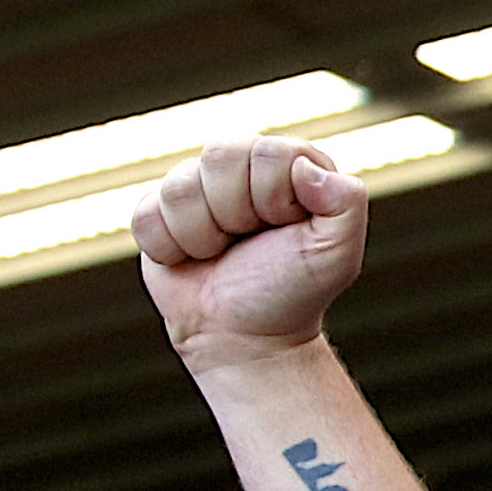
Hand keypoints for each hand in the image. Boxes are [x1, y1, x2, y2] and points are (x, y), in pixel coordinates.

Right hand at [138, 133, 372, 357]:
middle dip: (236, 213)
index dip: (273, 198)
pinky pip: (146, 216)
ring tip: (221, 254)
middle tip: (249, 242)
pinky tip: (190, 260)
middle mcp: (239, 164)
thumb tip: (304, 167)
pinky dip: (169, 249)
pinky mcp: (156, 212)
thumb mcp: (337, 253)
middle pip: (219, 155)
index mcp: (286, 163)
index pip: (269, 152)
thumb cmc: (293, 292)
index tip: (283, 229)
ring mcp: (194, 186)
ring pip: (179, 188)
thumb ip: (346, 202)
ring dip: (202, 236)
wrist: (245, 338)